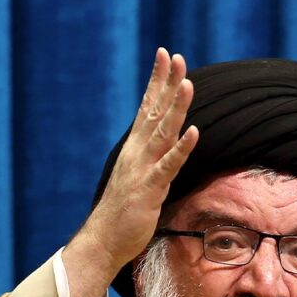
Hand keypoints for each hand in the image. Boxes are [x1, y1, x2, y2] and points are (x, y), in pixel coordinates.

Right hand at [69, 47, 199, 279]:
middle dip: (166, 83)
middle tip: (176, 57)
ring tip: (188, 83)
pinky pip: (168, 166)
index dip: (157, 81)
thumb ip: (150, 159)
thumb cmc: (122, 213)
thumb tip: (165, 144)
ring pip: (162, 133)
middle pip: (155, 111)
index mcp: (135, 149)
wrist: (103, 241)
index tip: (165, 55)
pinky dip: (181, 148)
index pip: (147, 107)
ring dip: (176, 108)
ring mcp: (143, 170)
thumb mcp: (138, 178)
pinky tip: (193, 132)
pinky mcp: (149, 189)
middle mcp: (137, 153)